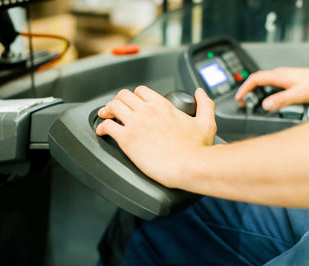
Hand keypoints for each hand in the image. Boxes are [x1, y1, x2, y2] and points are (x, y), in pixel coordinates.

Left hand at [96, 86, 216, 188]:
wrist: (189, 166)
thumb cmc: (197, 149)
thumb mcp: (206, 122)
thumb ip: (205, 104)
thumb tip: (200, 93)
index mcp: (162, 105)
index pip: (141, 91)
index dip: (134, 95)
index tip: (133, 102)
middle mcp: (147, 111)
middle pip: (123, 96)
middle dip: (118, 100)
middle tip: (115, 108)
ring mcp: (135, 124)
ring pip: (113, 106)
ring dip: (107, 110)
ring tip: (105, 115)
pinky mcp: (127, 139)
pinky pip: (107, 126)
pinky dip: (101, 127)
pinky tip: (101, 131)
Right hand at [235, 67, 308, 109]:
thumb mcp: (298, 94)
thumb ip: (281, 100)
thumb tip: (265, 105)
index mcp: (278, 75)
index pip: (255, 79)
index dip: (244, 88)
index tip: (239, 97)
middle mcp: (279, 74)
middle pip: (257, 79)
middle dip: (247, 90)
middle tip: (242, 101)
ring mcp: (283, 76)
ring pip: (263, 81)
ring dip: (254, 90)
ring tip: (250, 100)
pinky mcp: (287, 79)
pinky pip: (269, 83)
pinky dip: (262, 90)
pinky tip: (265, 97)